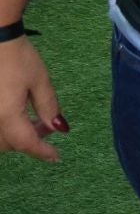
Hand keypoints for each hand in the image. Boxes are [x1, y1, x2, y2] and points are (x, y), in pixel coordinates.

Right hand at [0, 38, 66, 162]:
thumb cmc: (16, 56)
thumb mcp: (40, 81)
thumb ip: (48, 107)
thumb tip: (60, 129)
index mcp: (6, 115)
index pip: (25, 144)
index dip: (42, 152)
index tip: (55, 157)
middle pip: (8, 144)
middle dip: (28, 141)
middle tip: (47, 126)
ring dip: (14, 135)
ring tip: (33, 119)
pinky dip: (4, 126)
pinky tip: (15, 113)